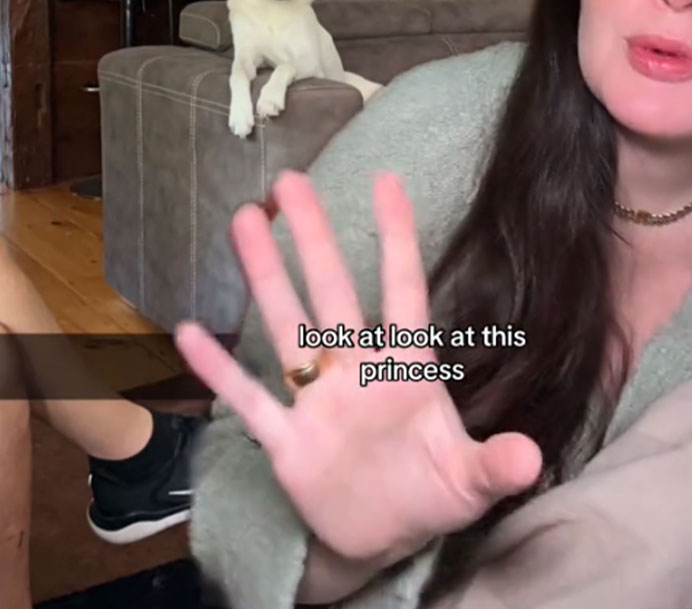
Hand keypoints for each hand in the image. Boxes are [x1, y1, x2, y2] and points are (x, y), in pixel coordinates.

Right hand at [176, 171, 541, 564]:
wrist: (384, 539)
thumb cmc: (431, 492)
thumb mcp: (470, 482)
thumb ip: (494, 466)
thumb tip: (531, 458)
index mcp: (406, 370)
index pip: (403, 291)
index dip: (397, 238)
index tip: (388, 181)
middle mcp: (357, 371)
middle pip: (332, 293)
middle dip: (313, 238)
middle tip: (291, 182)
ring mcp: (318, 402)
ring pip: (287, 327)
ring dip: (265, 277)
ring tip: (245, 221)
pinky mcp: (288, 442)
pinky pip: (249, 400)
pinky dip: (219, 371)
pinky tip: (188, 332)